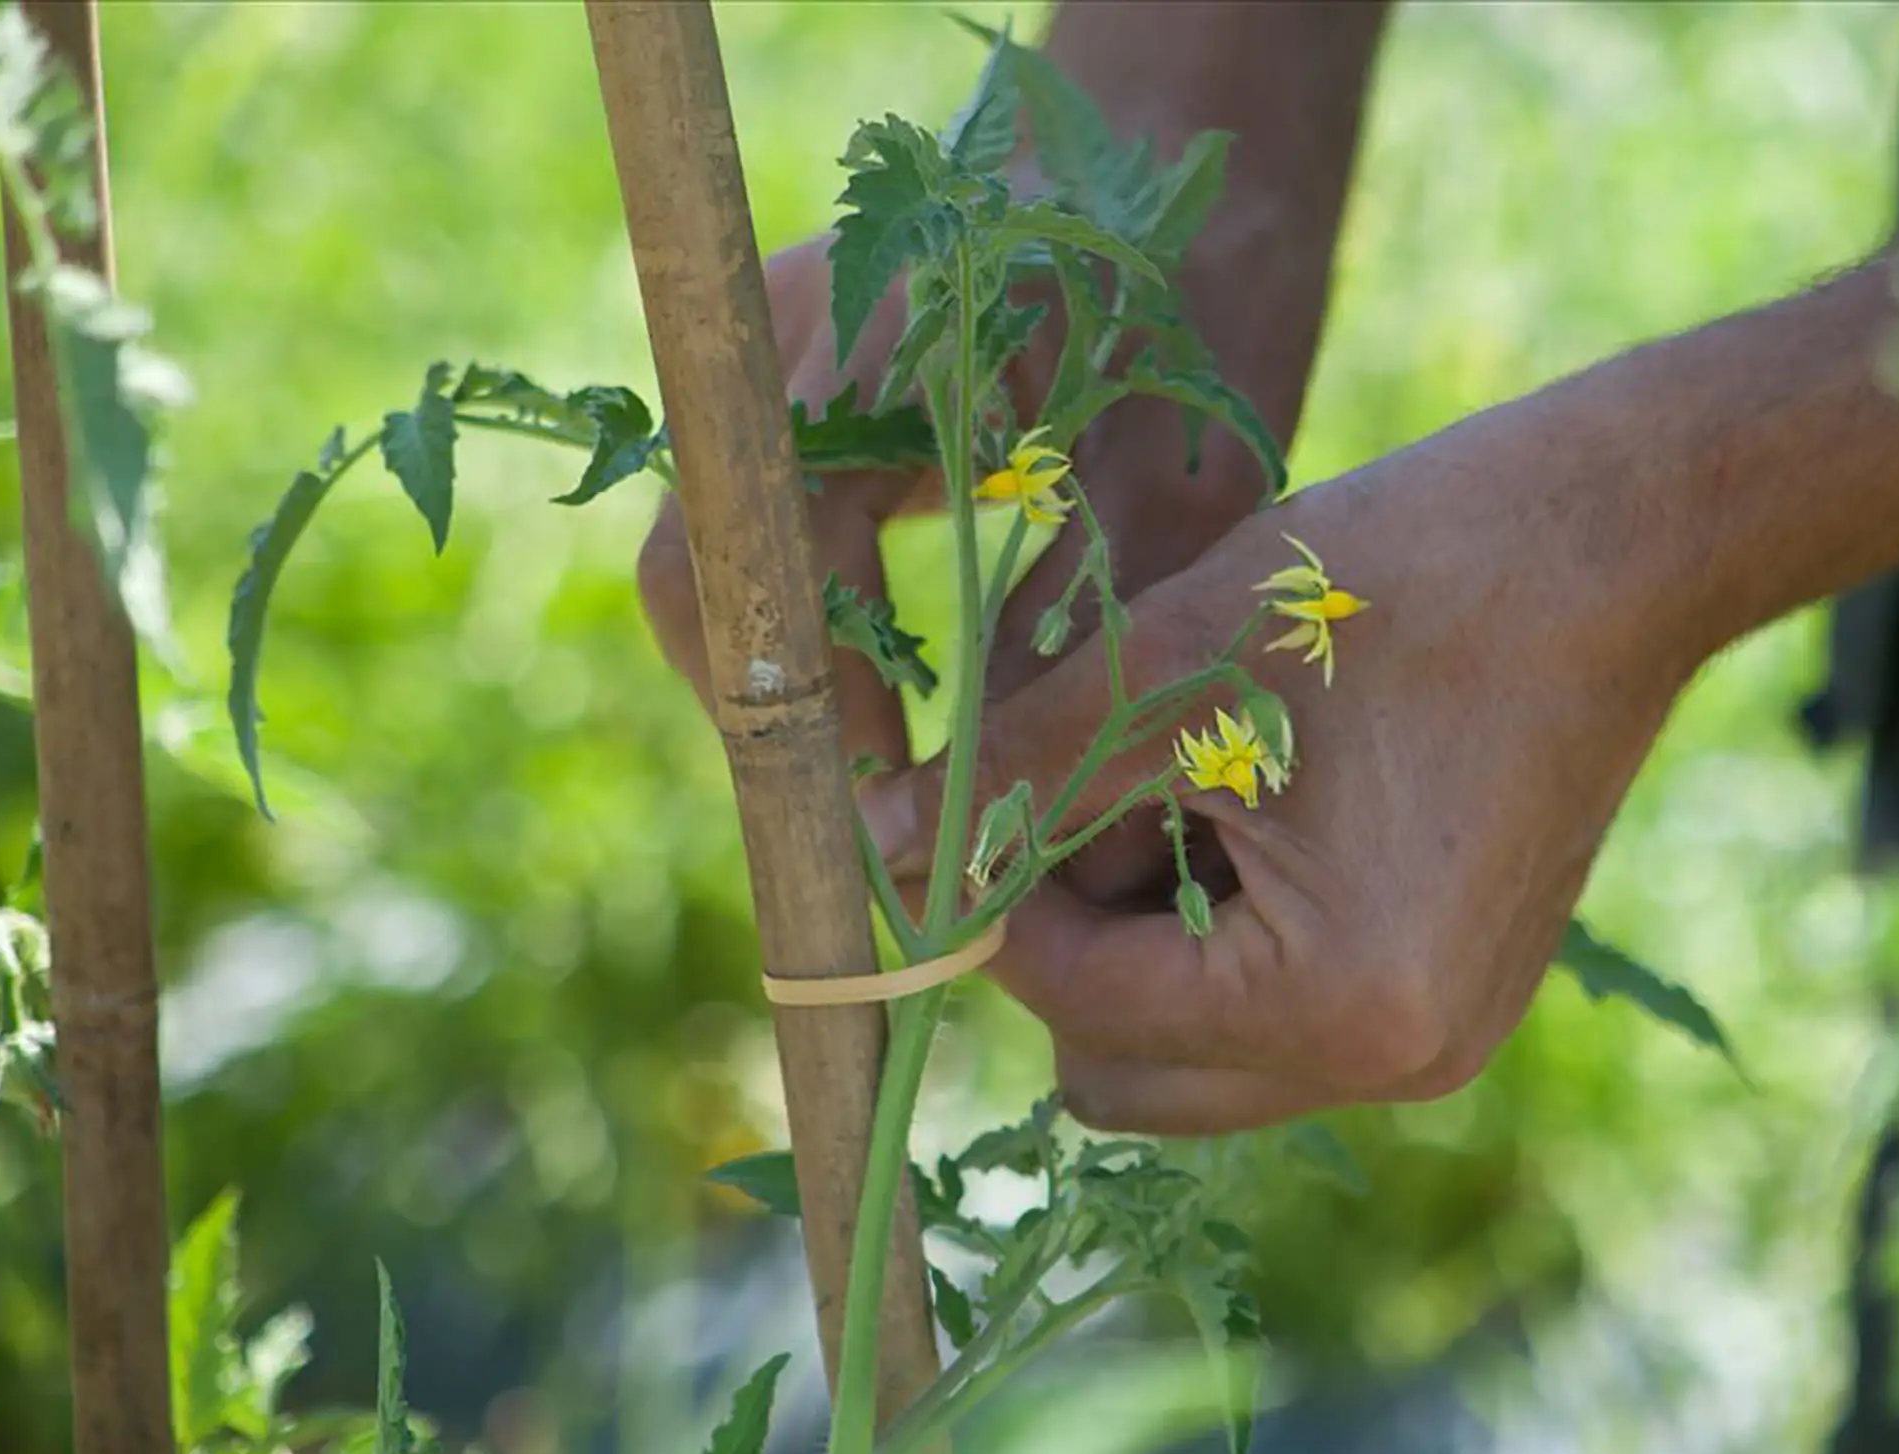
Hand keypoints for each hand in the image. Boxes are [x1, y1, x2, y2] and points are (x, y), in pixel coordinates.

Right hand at [636, 225, 1303, 763]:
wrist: (1186, 186)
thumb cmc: (1191, 326)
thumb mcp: (1155, 503)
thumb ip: (1057, 652)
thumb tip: (975, 818)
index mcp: (857, 341)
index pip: (749, 567)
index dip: (799, 711)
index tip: (875, 814)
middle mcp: (778, 337)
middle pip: (707, 569)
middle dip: (780, 709)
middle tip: (869, 823)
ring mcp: (772, 356)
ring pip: (727, 560)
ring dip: (793, 672)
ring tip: (881, 780)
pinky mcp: (797, 385)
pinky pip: (768, 530)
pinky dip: (817, 620)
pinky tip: (886, 699)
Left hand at [858, 386, 1707, 1135]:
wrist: (1616, 539)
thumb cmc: (1403, 576)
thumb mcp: (1176, 663)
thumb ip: (1019, 771)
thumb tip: (874, 847)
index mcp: (1339, 1004)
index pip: (1084, 1010)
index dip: (996, 902)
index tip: (970, 798)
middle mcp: (1395, 1063)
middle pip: (1132, 1073)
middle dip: (1075, 941)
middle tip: (1091, 789)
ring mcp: (1435, 1042)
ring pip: (1198, 1046)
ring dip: (1148, 930)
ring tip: (1192, 768)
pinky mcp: (1452, 998)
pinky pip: (1279, 1010)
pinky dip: (1226, 925)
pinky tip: (1255, 793)